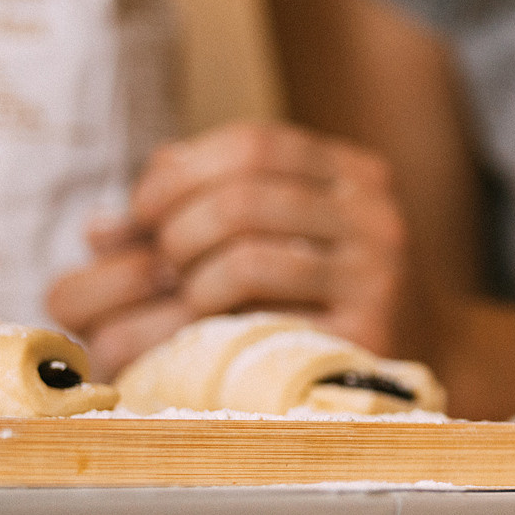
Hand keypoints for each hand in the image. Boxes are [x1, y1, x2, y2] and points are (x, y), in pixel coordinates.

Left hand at [46, 121, 408, 375]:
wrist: (412, 371)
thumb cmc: (319, 304)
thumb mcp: (274, 240)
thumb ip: (202, 214)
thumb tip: (102, 229)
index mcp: (355, 175)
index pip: (256, 143)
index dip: (184, 170)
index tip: (144, 210)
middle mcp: (376, 213)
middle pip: (246, 188)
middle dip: (179, 223)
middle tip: (161, 260)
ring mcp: (377, 270)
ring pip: (247, 242)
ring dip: (192, 269)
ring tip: (185, 293)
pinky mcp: (366, 325)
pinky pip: (262, 293)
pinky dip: (212, 302)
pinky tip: (206, 320)